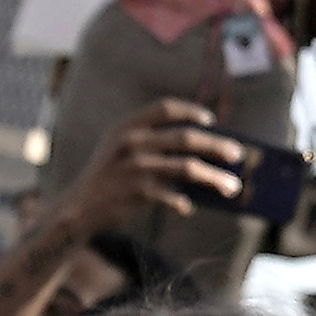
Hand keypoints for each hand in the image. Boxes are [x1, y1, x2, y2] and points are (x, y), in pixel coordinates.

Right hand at [59, 101, 246, 234]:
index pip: (165, 108)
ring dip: (215, 178)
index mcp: (127, 126)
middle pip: (186, 137)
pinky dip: (184, 203)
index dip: (191, 111)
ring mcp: (136, 167)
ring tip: (233, 187)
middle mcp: (132, 142)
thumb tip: (199, 144)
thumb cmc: (107, 176)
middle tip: (237, 155)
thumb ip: (148, 140)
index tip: (210, 120)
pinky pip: (173, 196)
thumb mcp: (118, 147)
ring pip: (188, 168)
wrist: (78, 207)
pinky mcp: (139, 193)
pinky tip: (188, 207)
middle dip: (216, 145)